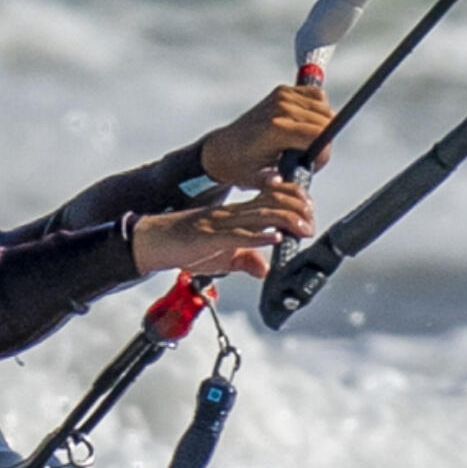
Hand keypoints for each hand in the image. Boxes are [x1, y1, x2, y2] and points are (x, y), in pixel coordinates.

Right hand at [132, 175, 314, 279]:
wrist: (155, 241)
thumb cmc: (185, 245)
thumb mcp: (222, 257)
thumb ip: (245, 259)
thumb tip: (265, 269)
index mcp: (236, 214)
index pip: (271, 197)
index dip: (294, 200)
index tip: (309, 211)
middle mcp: (232, 213)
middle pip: (272, 201)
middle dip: (297, 210)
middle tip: (311, 223)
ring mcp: (222, 223)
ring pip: (260, 214)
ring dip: (286, 221)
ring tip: (303, 229)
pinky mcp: (210, 237)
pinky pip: (238, 235)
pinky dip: (259, 237)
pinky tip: (274, 237)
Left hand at [199, 85, 333, 187]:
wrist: (222, 149)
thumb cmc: (241, 167)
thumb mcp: (257, 180)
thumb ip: (275, 182)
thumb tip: (282, 181)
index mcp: (276, 129)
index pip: (320, 134)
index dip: (324, 152)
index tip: (315, 165)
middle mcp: (280, 108)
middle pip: (325, 120)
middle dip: (324, 141)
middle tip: (309, 158)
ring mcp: (281, 96)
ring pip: (324, 108)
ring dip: (323, 126)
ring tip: (306, 143)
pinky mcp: (282, 91)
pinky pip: (316, 96)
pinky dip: (318, 110)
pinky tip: (306, 125)